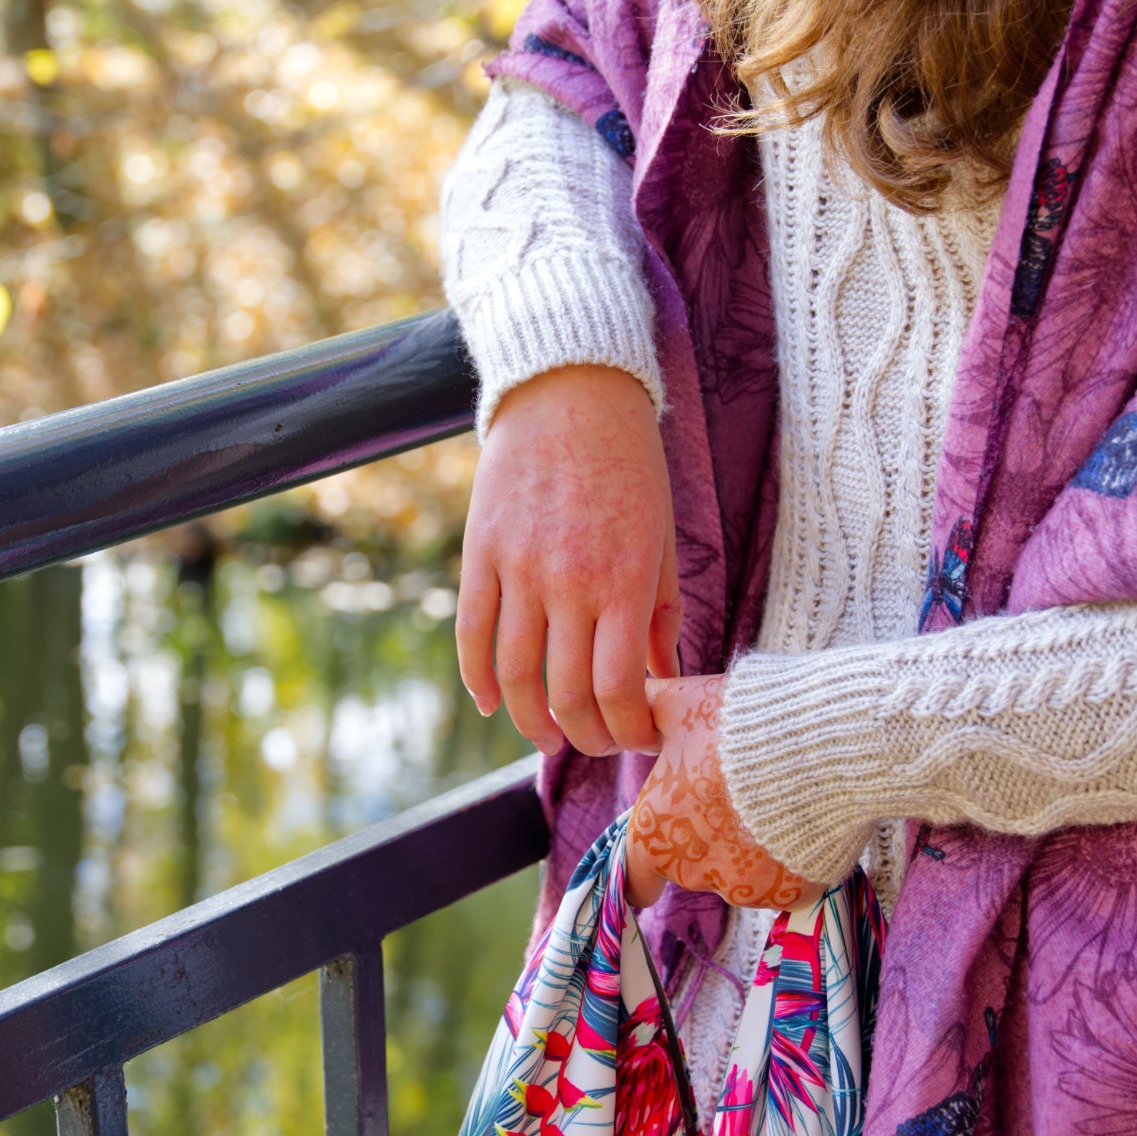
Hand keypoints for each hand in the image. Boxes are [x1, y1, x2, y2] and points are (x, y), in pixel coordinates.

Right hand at [456, 365, 681, 757]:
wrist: (571, 392)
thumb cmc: (630, 466)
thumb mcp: (660, 540)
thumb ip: (660, 616)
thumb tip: (664, 680)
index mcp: (623, 583)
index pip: (621, 691)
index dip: (631, 731)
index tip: (642, 738)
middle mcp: (568, 584)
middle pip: (568, 696)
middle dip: (586, 737)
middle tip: (598, 742)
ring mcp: (518, 570)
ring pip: (515, 678)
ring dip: (532, 723)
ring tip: (549, 736)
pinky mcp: (480, 553)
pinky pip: (472, 635)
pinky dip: (478, 681)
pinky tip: (492, 703)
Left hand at [623, 675, 823, 909]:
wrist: (821, 745)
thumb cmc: (739, 725)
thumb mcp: (680, 705)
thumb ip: (646, 714)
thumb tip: (631, 711)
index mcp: (655, 835)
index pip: (635, 882)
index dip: (645, 873)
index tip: (664, 857)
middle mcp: (692, 872)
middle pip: (694, 868)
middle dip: (710, 840)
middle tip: (737, 796)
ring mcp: (745, 890)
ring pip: (741, 875)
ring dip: (751, 849)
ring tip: (776, 800)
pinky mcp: (791, 897)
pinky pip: (787, 882)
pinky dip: (792, 859)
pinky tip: (804, 821)